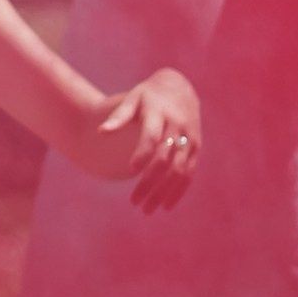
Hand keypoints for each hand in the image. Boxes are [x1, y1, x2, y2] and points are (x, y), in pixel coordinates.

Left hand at [92, 69, 200, 211]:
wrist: (179, 87)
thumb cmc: (148, 96)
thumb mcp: (132, 100)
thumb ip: (118, 116)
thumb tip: (100, 132)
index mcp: (159, 113)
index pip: (151, 137)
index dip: (142, 154)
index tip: (129, 171)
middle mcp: (177, 126)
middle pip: (164, 159)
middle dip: (149, 183)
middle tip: (134, 203)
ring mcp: (189, 137)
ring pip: (179, 170)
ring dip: (164, 192)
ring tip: (147, 209)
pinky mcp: (197, 146)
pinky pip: (190, 172)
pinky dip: (179, 190)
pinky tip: (166, 205)